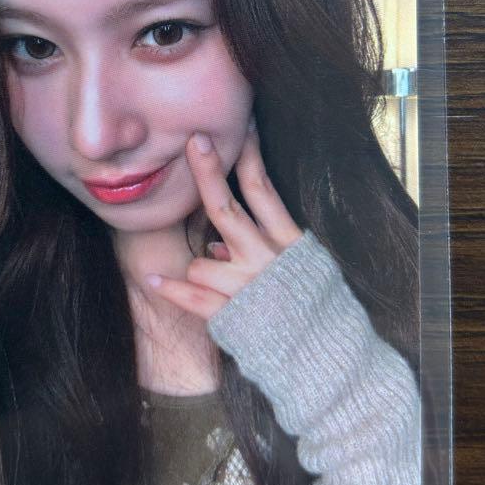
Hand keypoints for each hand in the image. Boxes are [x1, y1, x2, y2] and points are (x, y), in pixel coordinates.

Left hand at [146, 122, 303, 319]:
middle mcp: (266, 260)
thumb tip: (216, 245)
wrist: (330, 359)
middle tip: (195, 142)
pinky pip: (194, 298)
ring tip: (220, 288)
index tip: (239, 126)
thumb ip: (263, 251)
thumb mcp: (303, 270)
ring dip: (203, 271)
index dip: (249, 156)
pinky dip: (173, 290)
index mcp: (288, 243)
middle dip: (208, 173)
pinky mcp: (234, 318)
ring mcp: (249, 289)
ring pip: (201, 262)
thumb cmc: (316, 311)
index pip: (263, 191)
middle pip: (227, 208)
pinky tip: (154, 279)